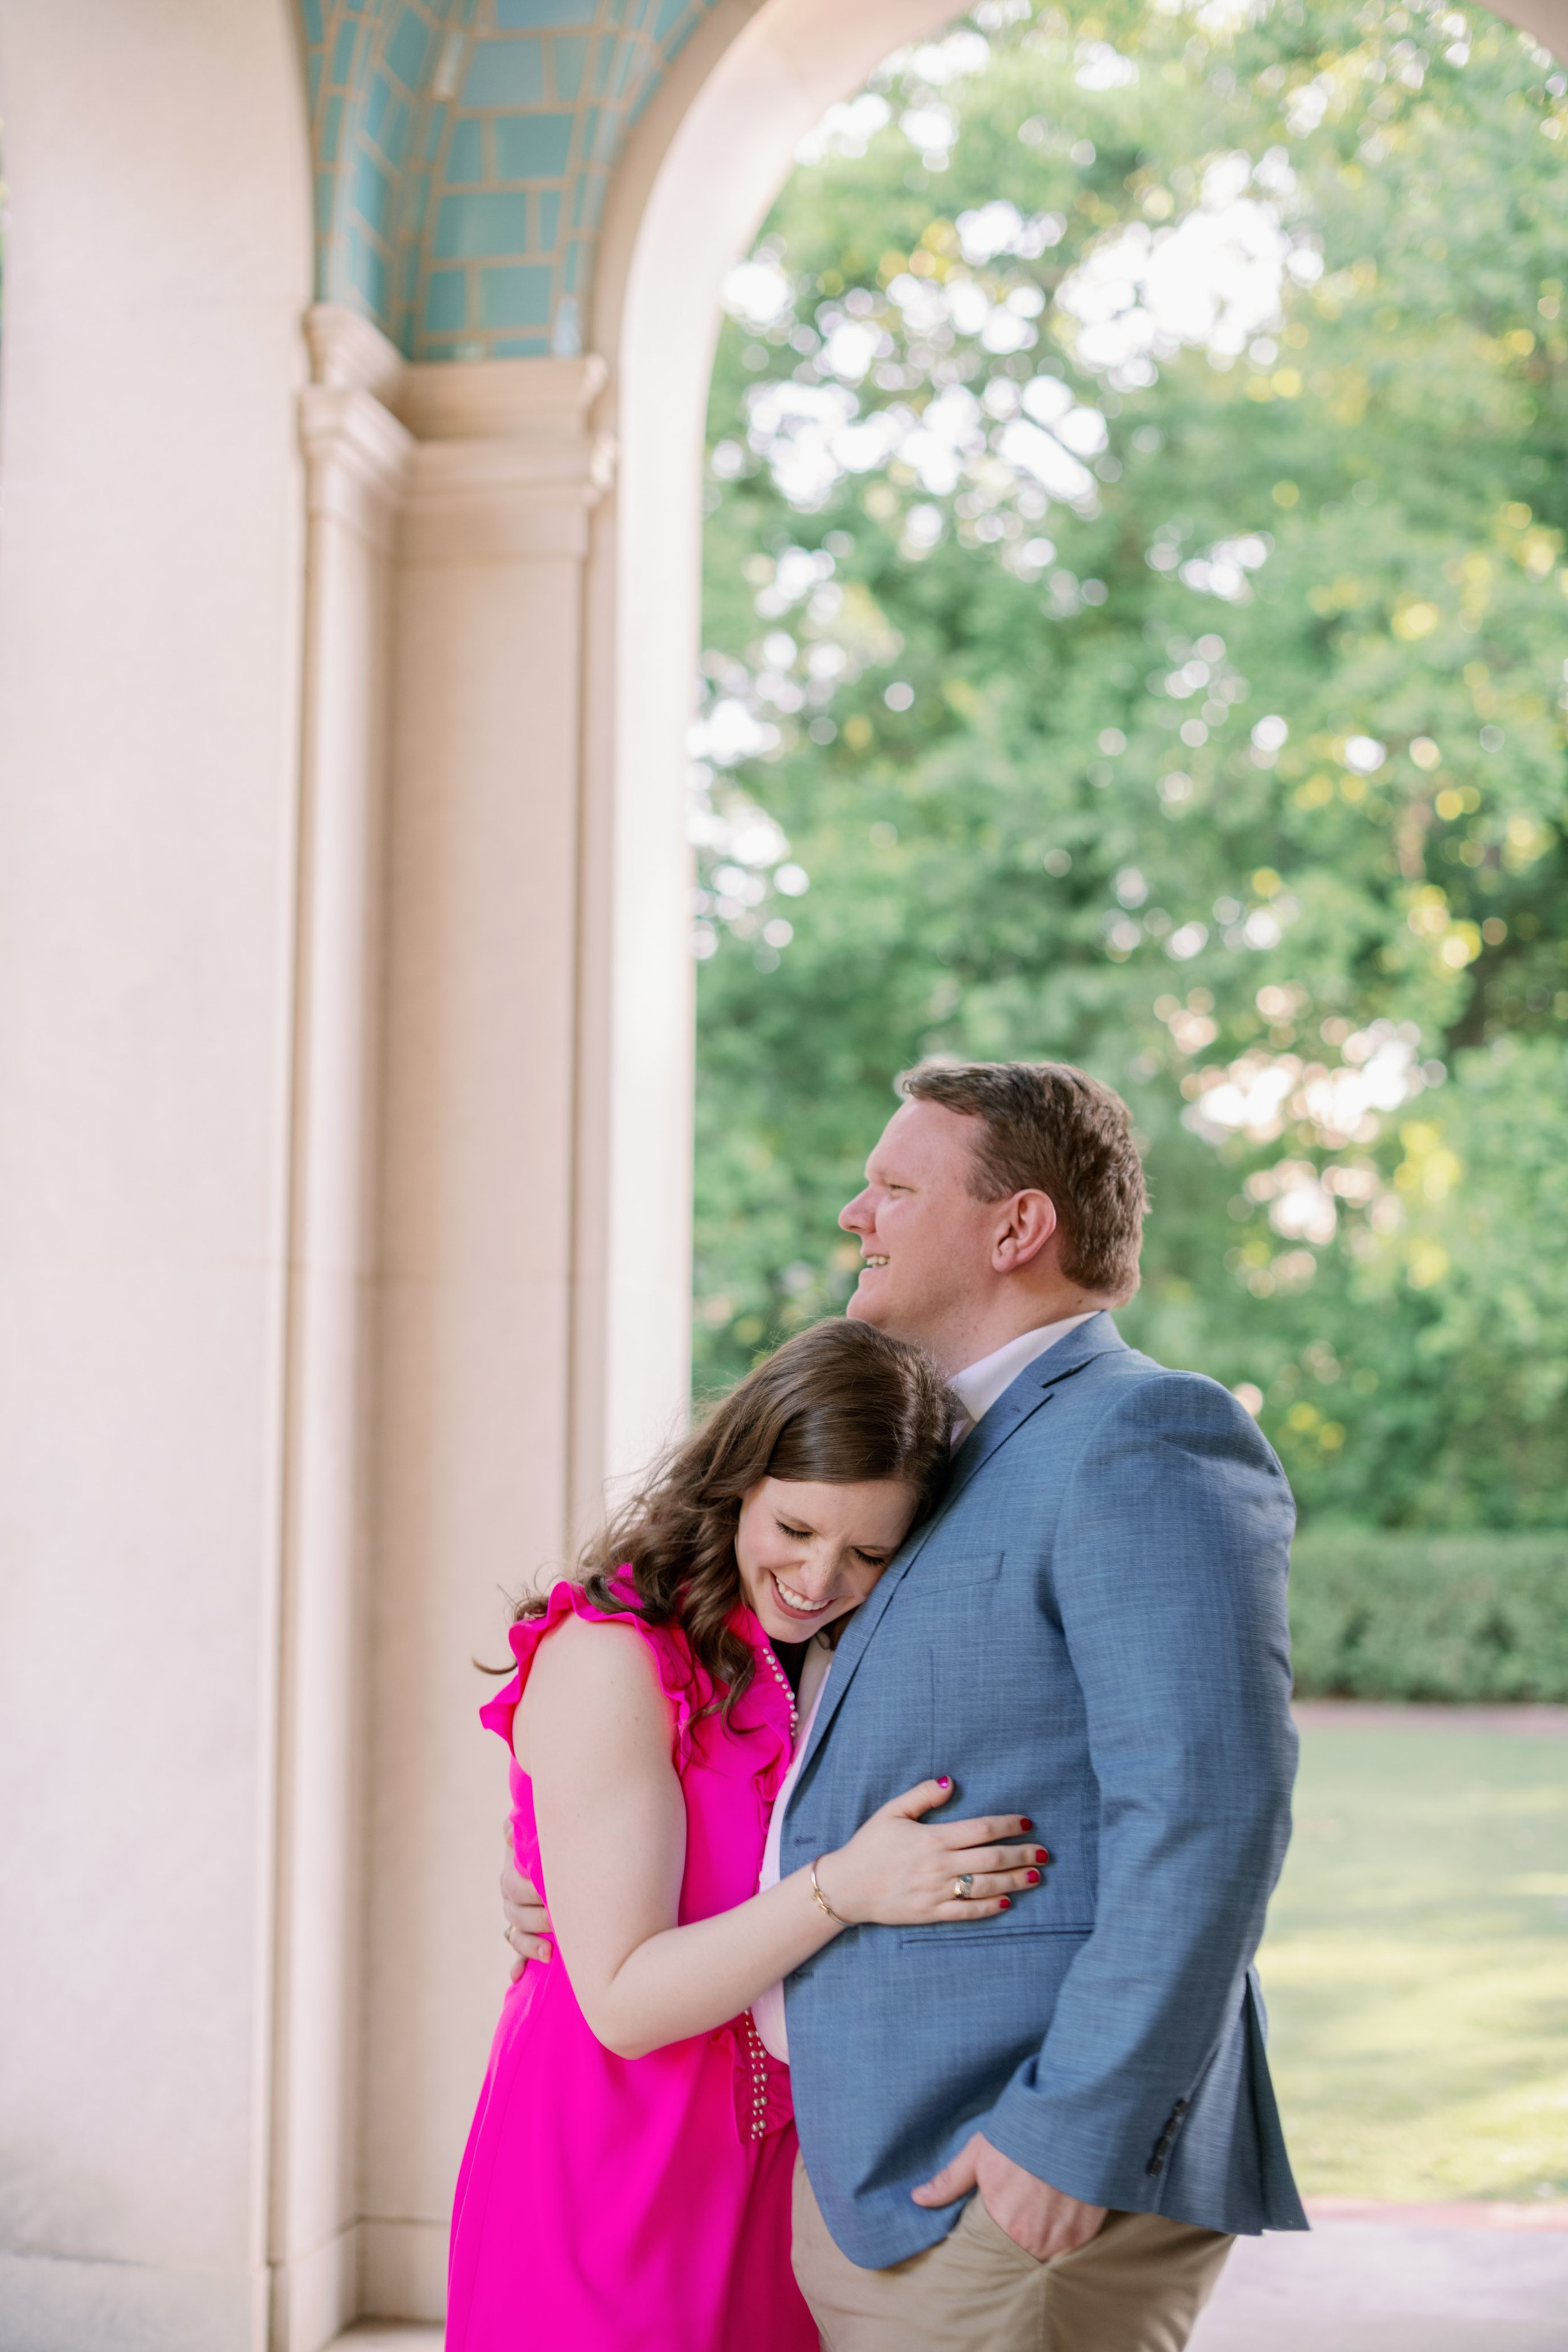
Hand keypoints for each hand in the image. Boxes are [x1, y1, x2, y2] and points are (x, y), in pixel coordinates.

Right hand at [500, 1823, 553, 1980]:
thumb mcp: (534, 1834)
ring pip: (517, 1936)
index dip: (530, 1890)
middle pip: (516, 1913)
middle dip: (537, 1919)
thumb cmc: (548, 1842)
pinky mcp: (526, 1935)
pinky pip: (519, 1955)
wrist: (554, 1855)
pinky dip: (519, 1965)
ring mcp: (517, 1918)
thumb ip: (518, 1829)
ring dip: (530, 1947)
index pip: (514, 1885)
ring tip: (548, 1954)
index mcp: (512, 1874)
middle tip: (557, 1921)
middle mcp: (511, 1898)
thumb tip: (510, 1832)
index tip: (548, 1893)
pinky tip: (518, 1976)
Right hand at [814, 1782, 1046, 1928]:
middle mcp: (939, 1866)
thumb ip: (922, 1795)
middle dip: (1021, 1854)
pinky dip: (990, 1907)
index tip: (1027, 1823)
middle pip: (991, 1859)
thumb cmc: (869, 1846)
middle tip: (1044, 1852)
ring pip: (985, 1887)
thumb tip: (951, 1782)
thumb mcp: (891, 1812)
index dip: (1007, 1825)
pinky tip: (1008, 1901)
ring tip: (1036, 1876)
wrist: (847, 1887)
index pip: (980, 1829)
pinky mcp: (931, 1914)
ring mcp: (937, 1892)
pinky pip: (967, 1912)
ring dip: (1014, 1881)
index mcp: (932, 1838)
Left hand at [911, 2132, 1106, 2260]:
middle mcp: (1035, 2242)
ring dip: (1038, 2241)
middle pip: (1019, 2254)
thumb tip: (918, 2198)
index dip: (990, 2239)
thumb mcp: (980, 2153)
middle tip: (1015, 2217)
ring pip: (1044, 2254)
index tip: (992, 2224)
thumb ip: (950, 2181)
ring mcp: (1064, 2240)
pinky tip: (1055, 2212)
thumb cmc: (1022, 2135)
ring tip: (1034, 2214)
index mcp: (1005, 2227)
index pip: (991, 2251)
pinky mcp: (1085, 2233)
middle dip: (1014, 2242)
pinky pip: (1069, 2247)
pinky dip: (1061, 2236)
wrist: (1072, 2122)